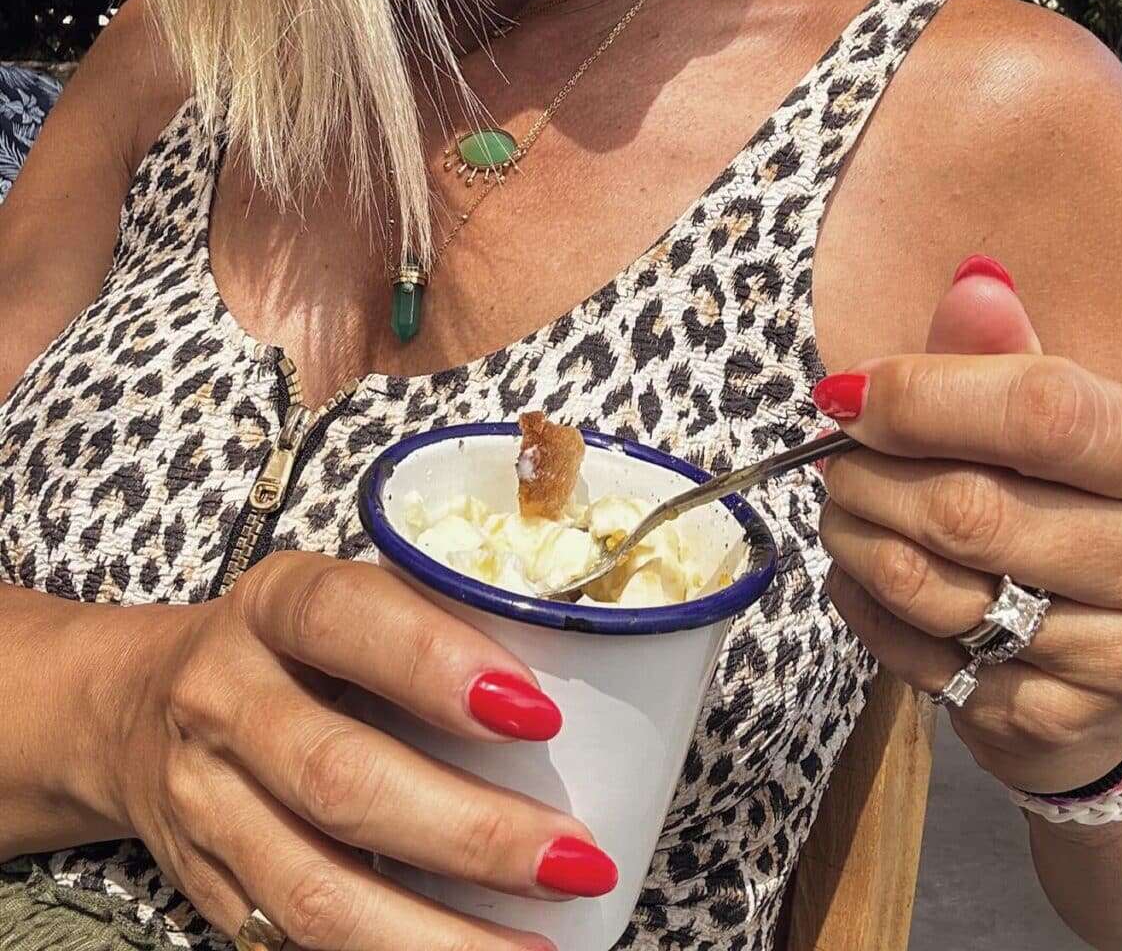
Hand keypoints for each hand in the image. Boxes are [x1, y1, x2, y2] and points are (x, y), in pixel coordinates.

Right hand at [104, 552, 615, 950]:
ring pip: (319, 890)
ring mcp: (207, 806)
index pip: (345, 618)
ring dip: (440, 936)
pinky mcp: (210, 892)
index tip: (537, 713)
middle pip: (341, 777)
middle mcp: (225, 701)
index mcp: (271, 606)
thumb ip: (430, 623)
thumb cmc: (289, 647)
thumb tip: (589, 678)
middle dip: (470, 831)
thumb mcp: (341, 600)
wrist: (138, 710)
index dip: (437, 663)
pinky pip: (298, 945)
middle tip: (574, 858)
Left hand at [814, 256, 1121, 795]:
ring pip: (931, 587)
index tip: (853, 391)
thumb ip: (1017, 358)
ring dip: (853, 535)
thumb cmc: (1093, 508)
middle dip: (870, 473)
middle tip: (835, 452)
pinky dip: (864, 602)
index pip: (1050, 416)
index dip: (929, 396)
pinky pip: (914, 653)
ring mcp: (1120, 662)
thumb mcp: (1079, 425)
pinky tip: (866, 569)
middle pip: (974, 511)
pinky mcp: (1054, 722)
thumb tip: (973, 286)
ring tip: (844, 503)